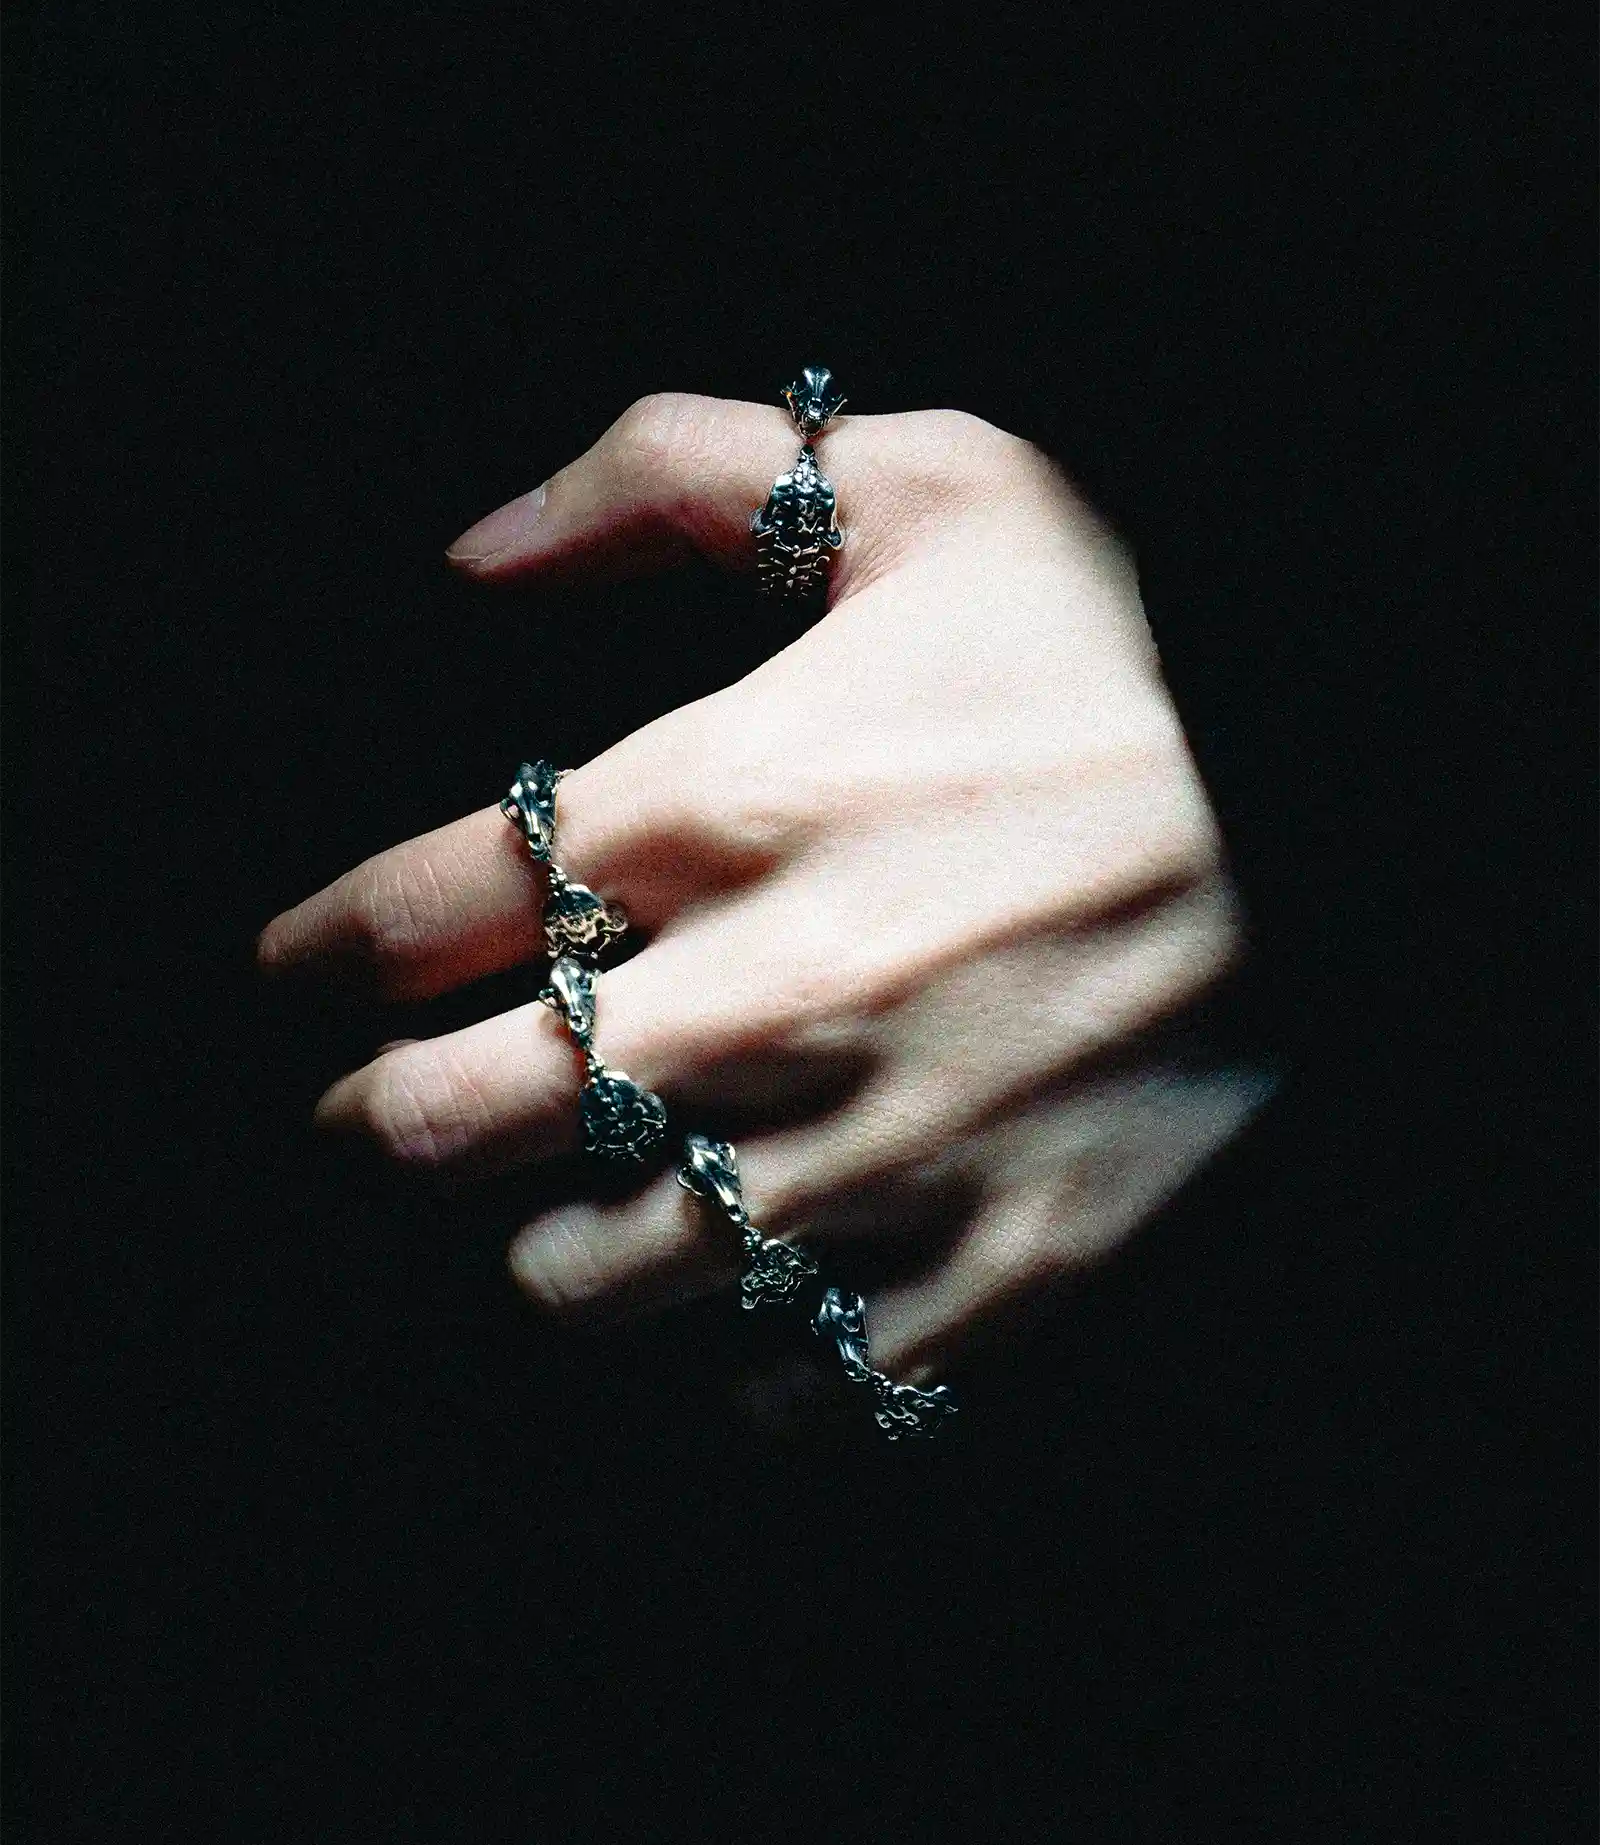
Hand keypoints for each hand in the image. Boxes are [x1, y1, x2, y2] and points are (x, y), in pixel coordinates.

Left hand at [259, 393, 1265, 1407]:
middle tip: (381, 1115)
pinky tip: (760, 1311)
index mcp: (732, 797)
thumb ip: (678, 471)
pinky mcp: (1008, 1258)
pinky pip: (812, 1372)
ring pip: (607, 1278)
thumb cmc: (1142, 642)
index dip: (323, 952)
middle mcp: (774, 996)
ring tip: (556, 1231)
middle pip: (463, 1118)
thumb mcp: (935, 484)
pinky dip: (755, 1359)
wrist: (1382, 798)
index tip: (297, 973)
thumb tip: (474, 554)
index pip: (428, 906)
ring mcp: (890, 1150)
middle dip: (386, 1123)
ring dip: (549, 1256)